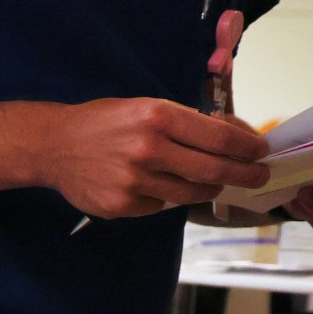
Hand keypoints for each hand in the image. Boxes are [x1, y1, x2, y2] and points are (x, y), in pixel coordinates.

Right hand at [36, 97, 271, 218]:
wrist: (52, 145)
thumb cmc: (103, 122)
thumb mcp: (144, 107)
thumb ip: (182, 123)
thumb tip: (227, 140)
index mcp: (158, 116)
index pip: (218, 137)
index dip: (246, 148)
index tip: (260, 152)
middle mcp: (149, 148)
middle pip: (213, 170)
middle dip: (244, 175)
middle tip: (260, 177)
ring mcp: (135, 181)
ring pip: (191, 193)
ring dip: (208, 189)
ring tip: (212, 183)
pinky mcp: (122, 205)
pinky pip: (161, 206)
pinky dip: (166, 197)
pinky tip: (156, 185)